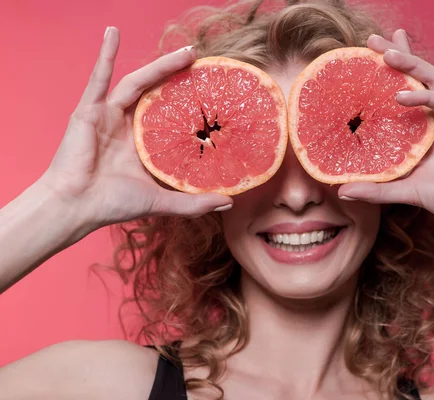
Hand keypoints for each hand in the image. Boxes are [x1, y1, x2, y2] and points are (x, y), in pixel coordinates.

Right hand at [39, 27, 231, 231]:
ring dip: (160, 64)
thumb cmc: (114, 204)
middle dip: (178, 75)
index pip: (169, 114)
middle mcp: (126, 125)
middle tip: (201, 61)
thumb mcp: (161, 200)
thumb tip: (228, 203)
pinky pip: (99, 78)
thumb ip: (193, 202)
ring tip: (186, 51)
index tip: (211, 90)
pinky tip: (113, 33)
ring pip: (138, 82)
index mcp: (142, 142)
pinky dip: (106, 54)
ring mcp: (108, 115)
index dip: (188, 101)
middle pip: (156, 92)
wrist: (77, 206)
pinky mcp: (89, 110)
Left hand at [338, 30, 433, 230]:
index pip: (404, 92)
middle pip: (418, 76)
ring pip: (433, 80)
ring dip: (411, 64)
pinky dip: (424, 96)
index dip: (388, 74)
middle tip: (373, 40)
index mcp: (425, 128)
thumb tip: (342, 192)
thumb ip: (376, 189)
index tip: (362, 60)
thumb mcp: (406, 191)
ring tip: (386, 53)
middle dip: (397, 55)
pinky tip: (401, 96)